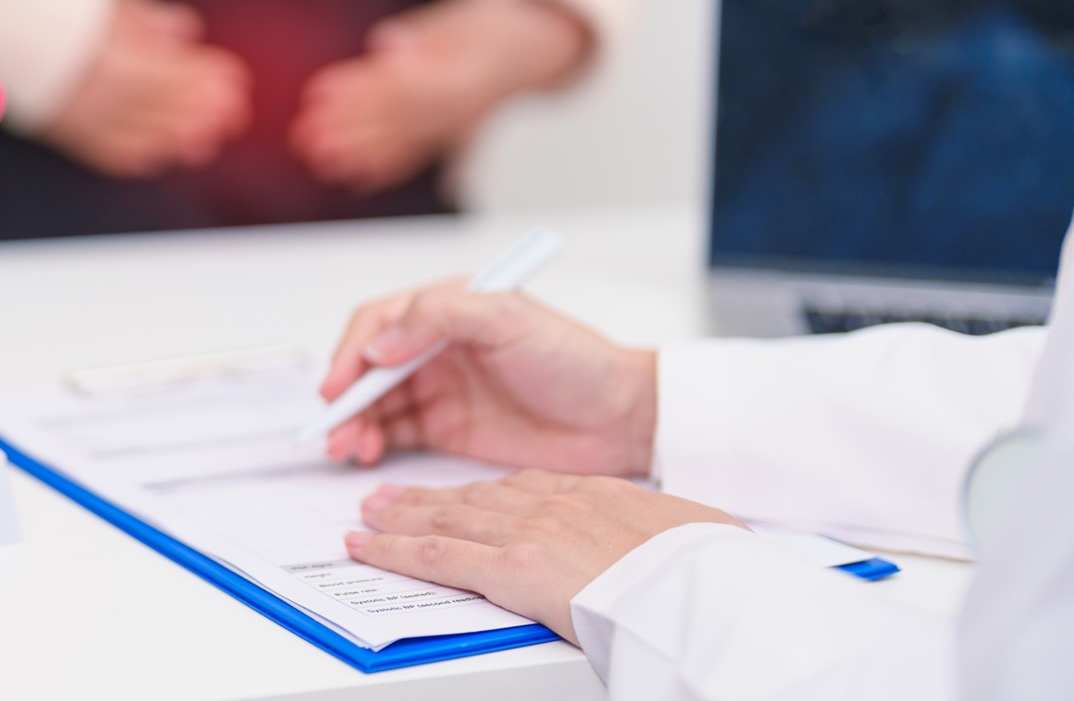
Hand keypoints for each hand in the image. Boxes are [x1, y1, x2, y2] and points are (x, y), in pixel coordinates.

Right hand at [40, 0, 250, 178]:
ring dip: (180, 134)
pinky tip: (163, 150)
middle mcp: (97, 88)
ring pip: (142, 132)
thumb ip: (147, 19)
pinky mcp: (67, 131)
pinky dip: (142, 152)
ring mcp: (82, 114)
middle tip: (233, 109)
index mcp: (109, 50)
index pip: (171, 69)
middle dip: (204, 108)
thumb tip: (184, 29)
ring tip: (208, 133)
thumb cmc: (50, 9)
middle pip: (163, 103)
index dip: (207, 76)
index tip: (232, 76)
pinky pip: (111, 151)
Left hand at [290, 0, 590, 192]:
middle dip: (347, 127)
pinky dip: (388, 165)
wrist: (532, 46)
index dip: (358, 92)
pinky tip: (356, 175)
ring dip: (357, 151)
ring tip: (316, 157)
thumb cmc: (493, 25)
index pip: (400, 86)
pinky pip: (418, 153)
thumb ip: (422, 35)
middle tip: (305, 134)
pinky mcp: (450, 134)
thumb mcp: (462, 16)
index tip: (320, 93)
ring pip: (401, 140)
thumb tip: (384, 45)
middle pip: (393, 118)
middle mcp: (458, 108)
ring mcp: (454, 125)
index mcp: (462, 75)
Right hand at [319, 280, 655, 474]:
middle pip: (367, 366)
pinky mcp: (447, 428)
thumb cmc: (576, 361)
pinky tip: (368, 457)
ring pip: (374, 403)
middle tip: (335, 426)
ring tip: (348, 449)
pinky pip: (393, 434)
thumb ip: (440, 316)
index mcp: (448, 308)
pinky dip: (372, 443)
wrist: (621, 419)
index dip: (352, 352)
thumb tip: (379, 344)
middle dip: (344, 396)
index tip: (339, 384)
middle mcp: (436, 345)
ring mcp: (440, 388)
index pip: (379, 322)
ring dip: (353, 423)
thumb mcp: (510, 319)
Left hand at [345, 470, 744, 643]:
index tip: (459, 493)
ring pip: (445, 520)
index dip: (480, 492)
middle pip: (473, 498)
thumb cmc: (707, 566)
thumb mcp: (688, 532)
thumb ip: (657, 534)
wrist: (708, 585)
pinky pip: (436, 556)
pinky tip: (365, 547)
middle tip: (389, 496)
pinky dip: (393, 550)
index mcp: (591, 496)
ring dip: (399, 517)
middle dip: (426, 498)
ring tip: (369, 513)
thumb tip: (669, 546)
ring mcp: (527, 534)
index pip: (520, 488)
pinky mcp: (511, 567)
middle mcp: (550, 506)